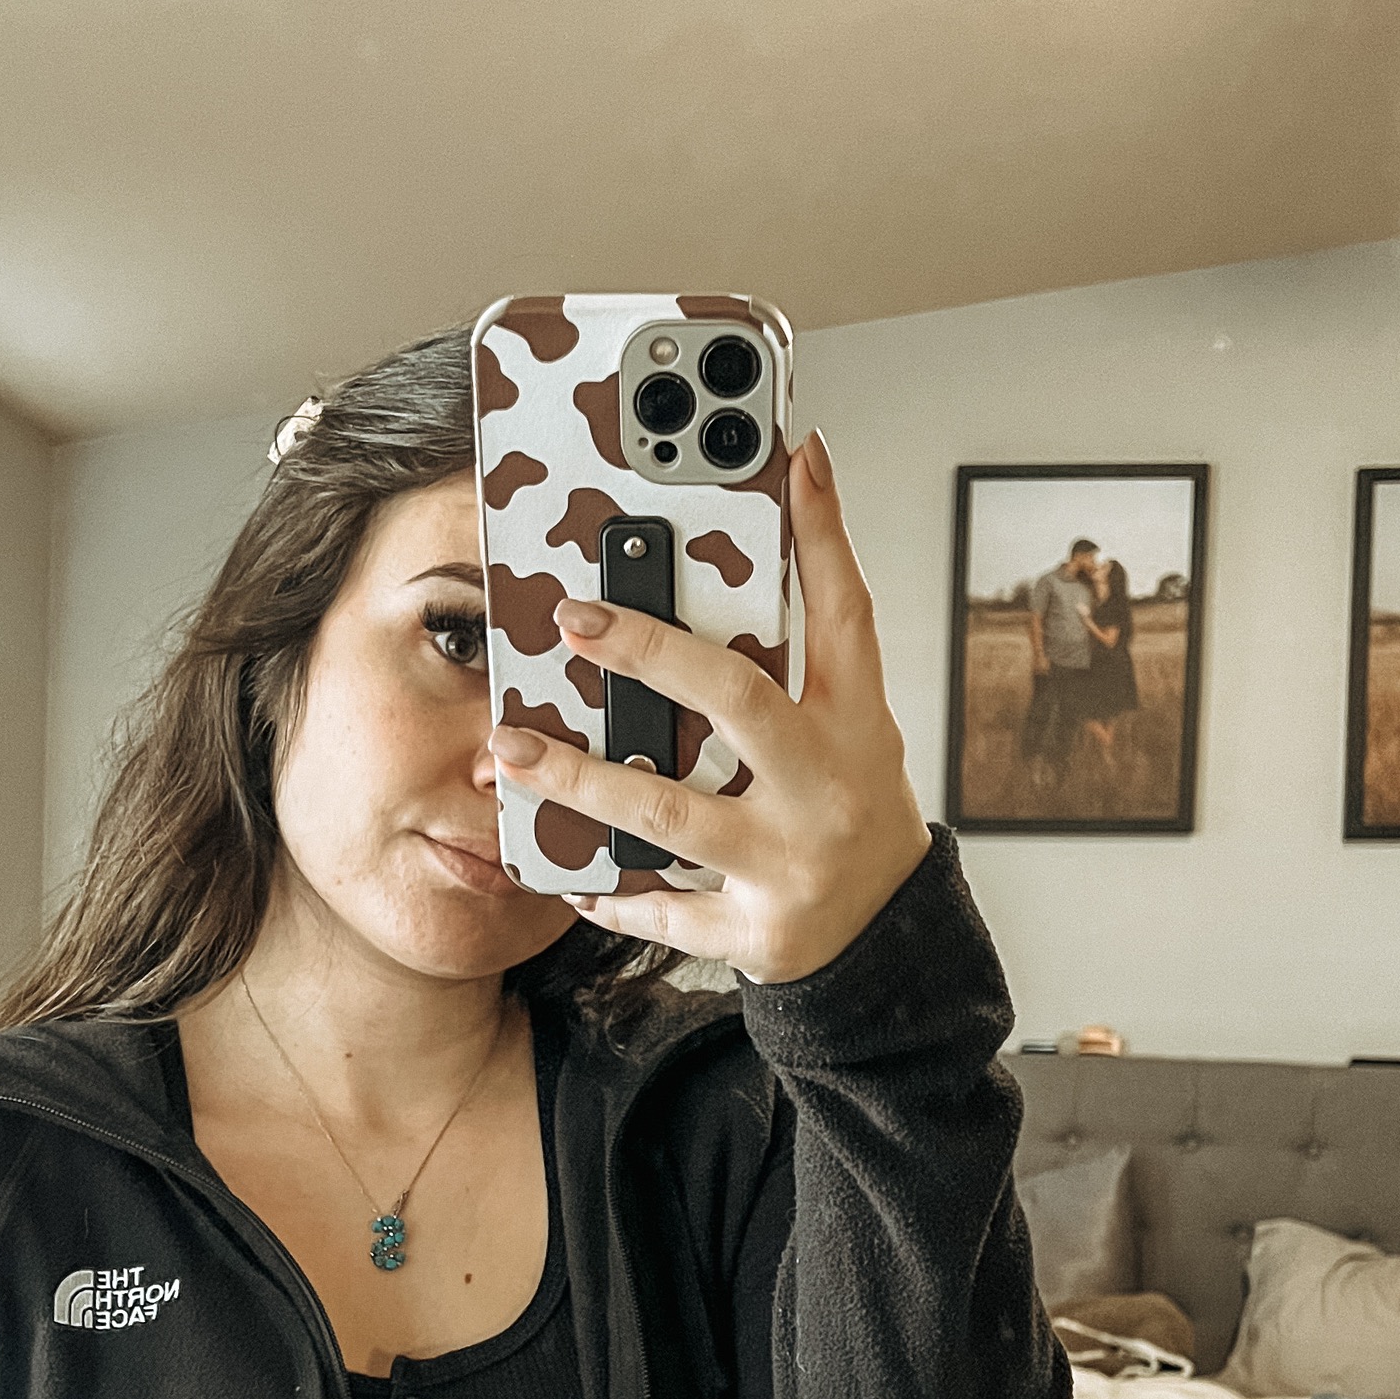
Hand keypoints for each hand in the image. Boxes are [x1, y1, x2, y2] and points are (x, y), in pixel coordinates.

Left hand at [486, 429, 932, 984]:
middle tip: (573, 619)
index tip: (791, 456)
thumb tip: (784, 512)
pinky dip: (614, 894)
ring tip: (513, 752)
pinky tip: (569, 871)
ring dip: (583, 782)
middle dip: (650, 654)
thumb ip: (810, 644)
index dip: (824, 534)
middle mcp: (827, 788)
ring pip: (673, 814)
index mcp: (856, 726)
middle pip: (738, 702)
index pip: (846, 615)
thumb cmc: (851, 810)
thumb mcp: (854, 726)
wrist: (885, 942)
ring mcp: (791, 864)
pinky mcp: (756, 933)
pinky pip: (666, 910)